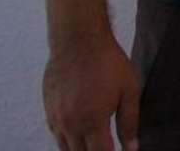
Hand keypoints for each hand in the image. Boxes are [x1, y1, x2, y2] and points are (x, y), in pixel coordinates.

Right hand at [43, 35, 140, 150]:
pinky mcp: (48, 110)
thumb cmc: (107, 62)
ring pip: (66, 148)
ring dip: (80, 150)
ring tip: (93, 145)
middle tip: (105, 146)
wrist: (78, 40)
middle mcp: (70, 124)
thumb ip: (129, 121)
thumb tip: (132, 147)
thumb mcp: (129, 90)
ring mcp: (56, 118)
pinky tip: (78, 135)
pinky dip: (67, 140)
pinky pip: (56, 135)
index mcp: (92, 121)